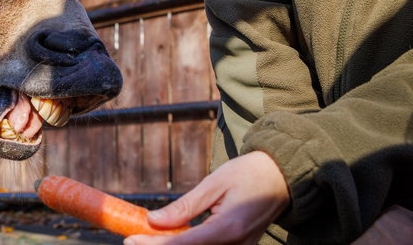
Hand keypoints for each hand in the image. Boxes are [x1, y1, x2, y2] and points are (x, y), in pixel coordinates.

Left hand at [124, 151, 289, 244]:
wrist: (282, 178)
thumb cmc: (248, 174)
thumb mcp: (213, 183)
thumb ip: (184, 206)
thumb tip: (153, 220)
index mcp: (229, 228)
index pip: (184, 244)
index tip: (131, 240)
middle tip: (133, 240)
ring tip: (147, 237)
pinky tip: (168, 239)